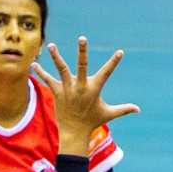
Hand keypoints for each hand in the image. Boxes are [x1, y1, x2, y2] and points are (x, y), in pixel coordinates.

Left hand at [32, 38, 139, 152]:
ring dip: (56, 57)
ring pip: (62, 69)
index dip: (114, 62)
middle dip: (82, 51)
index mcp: (94, 89)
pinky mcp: (57, 92)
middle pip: (82, 65)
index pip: (106, 72)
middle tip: (82, 38)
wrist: (74, 133)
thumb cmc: (92, 121)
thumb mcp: (109, 114)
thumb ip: (123, 109)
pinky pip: (48, 80)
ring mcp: (68, 89)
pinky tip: (34, 64)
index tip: (120, 52)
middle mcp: (81, 86)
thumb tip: (139, 110)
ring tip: (51, 45)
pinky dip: (41, 73)